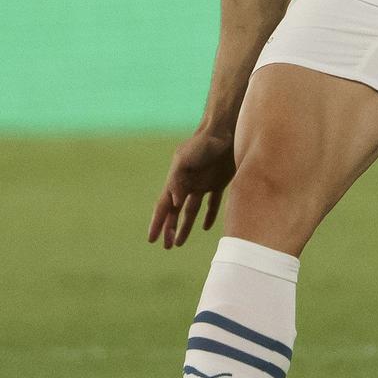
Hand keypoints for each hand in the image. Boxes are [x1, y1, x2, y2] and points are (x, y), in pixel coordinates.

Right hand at [149, 130, 236, 248]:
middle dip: (169, 228)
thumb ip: (178, 180)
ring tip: (179, 242)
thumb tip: (174, 203)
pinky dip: (208, 215)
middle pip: (175, 211)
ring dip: (185, 226)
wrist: (225, 130)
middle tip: (166, 247)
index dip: (157, 223)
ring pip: (191, 210)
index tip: (152, 239)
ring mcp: (203, 183)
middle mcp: (187, 184)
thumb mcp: (186, 159)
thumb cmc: (203, 143)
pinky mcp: (219, 182)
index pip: (163, 206)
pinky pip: (212, 203)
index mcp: (176, 179)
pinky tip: (206, 227)